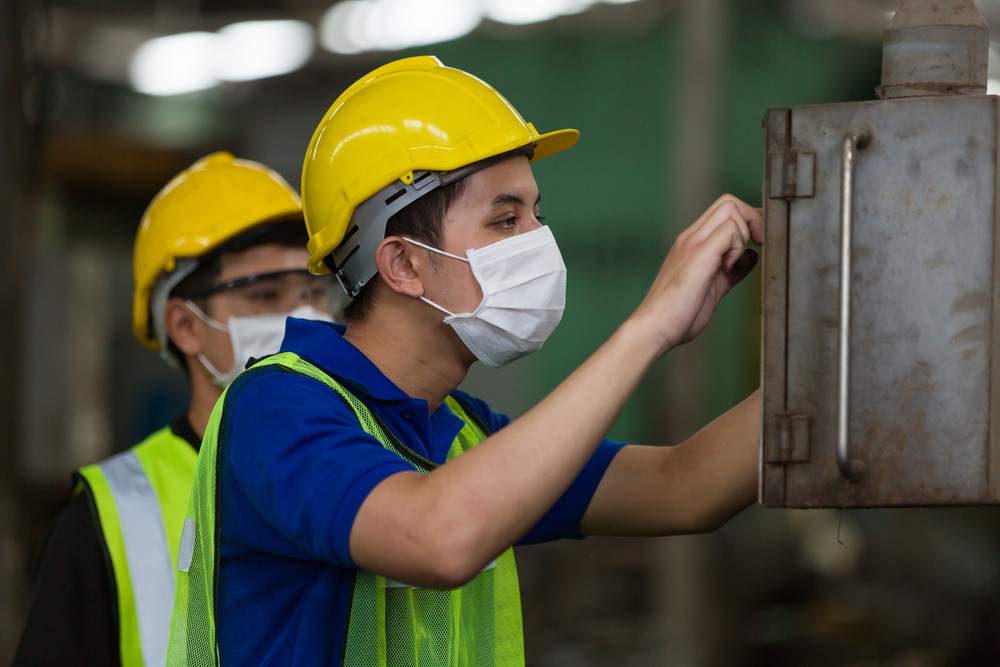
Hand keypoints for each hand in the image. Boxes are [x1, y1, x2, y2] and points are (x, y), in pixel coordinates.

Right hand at [631, 195, 762, 352]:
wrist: (654, 329)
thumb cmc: (677, 315)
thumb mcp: (712, 288)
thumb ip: (731, 271)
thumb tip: (750, 258)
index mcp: (692, 244)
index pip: (723, 211)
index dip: (748, 221)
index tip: (757, 243)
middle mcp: (691, 238)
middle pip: (728, 201)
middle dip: (752, 219)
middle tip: (757, 245)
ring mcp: (693, 243)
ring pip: (730, 208)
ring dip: (744, 232)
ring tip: (736, 262)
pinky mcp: (698, 254)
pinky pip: (729, 230)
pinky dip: (738, 247)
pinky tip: (728, 269)